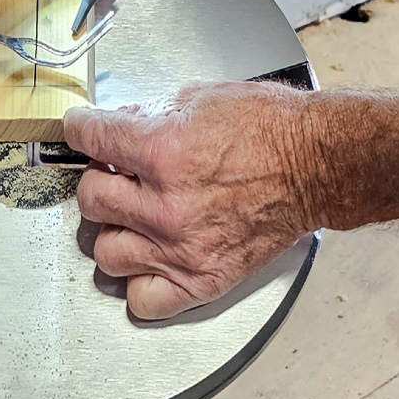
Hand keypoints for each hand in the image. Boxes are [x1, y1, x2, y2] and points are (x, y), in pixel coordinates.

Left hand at [63, 81, 316, 319]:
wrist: (318, 165)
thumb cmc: (269, 130)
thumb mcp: (199, 99)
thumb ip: (146, 114)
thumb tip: (111, 125)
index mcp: (162, 151)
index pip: (88, 138)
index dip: (80, 129)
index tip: (82, 130)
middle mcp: (166, 205)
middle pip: (90, 200)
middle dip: (102, 181)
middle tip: (122, 177)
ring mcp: (181, 248)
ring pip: (106, 251)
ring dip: (116, 232)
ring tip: (137, 219)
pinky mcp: (201, 279)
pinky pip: (142, 299)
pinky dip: (140, 282)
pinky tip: (151, 259)